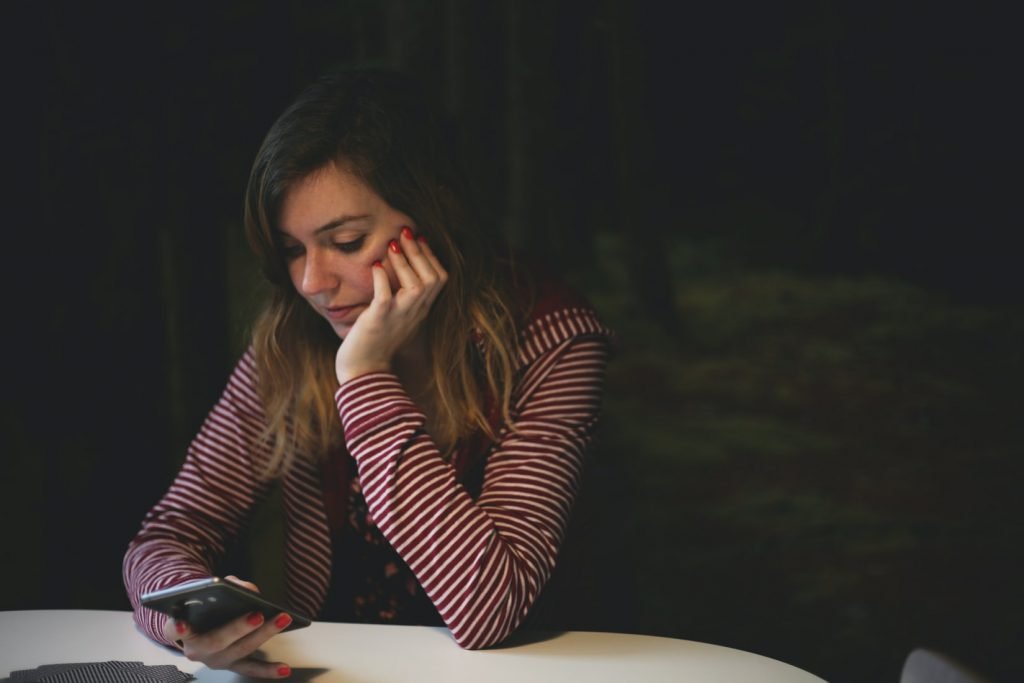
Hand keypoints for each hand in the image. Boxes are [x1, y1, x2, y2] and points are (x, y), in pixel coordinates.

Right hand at [162, 576, 292, 678]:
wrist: (196, 625)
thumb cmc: (202, 604)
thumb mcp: (208, 590)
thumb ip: (226, 585)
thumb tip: (250, 590)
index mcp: (181, 630)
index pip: (174, 628)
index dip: (178, 626)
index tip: (183, 623)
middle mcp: (196, 649)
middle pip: (217, 641)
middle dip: (238, 628)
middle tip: (257, 614)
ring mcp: (215, 660)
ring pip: (239, 651)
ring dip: (263, 636)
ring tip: (282, 621)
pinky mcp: (231, 665)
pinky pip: (251, 669)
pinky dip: (268, 670)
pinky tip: (284, 668)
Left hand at [335, 227, 447, 384]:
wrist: (364, 372)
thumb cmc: (376, 343)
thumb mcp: (397, 317)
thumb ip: (402, 297)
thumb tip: (394, 268)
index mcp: (421, 311)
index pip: (439, 279)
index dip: (431, 256)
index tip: (419, 238)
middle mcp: (415, 313)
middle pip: (433, 278)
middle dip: (420, 251)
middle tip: (406, 231)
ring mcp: (399, 317)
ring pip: (416, 285)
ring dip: (404, 262)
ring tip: (391, 244)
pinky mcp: (379, 321)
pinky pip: (386, 297)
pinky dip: (382, 280)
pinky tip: (376, 267)